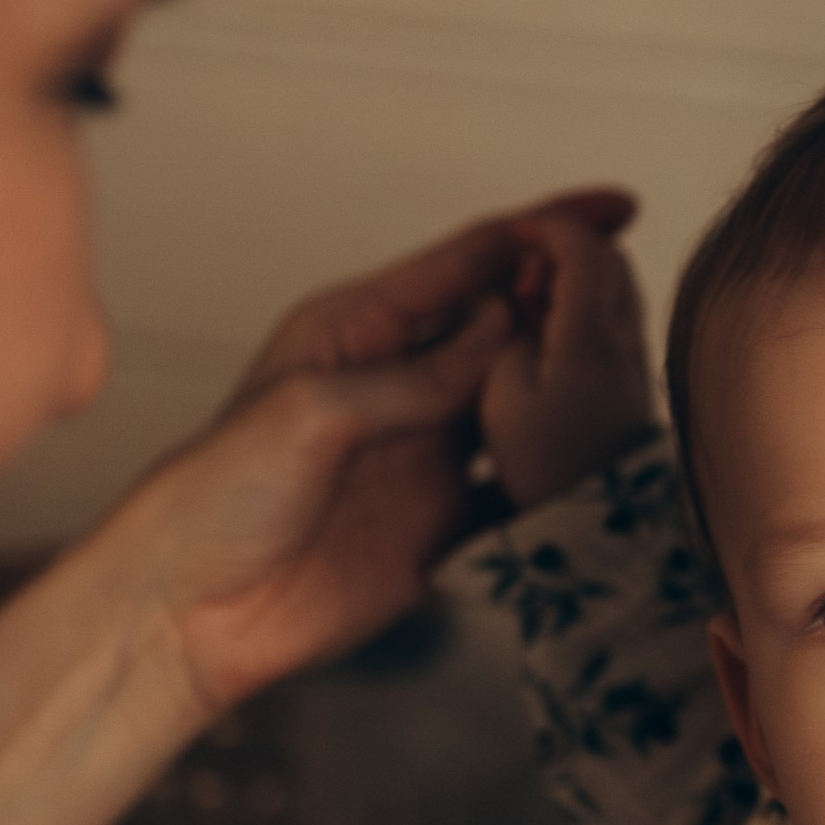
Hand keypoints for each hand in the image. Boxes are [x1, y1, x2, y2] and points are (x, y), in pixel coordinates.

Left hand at [115, 189, 635, 719]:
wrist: (191, 615)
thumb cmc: (213, 498)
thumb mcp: (309, 412)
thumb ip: (413, 377)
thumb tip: (502, 329)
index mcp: (357, 329)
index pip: (467, 263)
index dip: (543, 230)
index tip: (612, 208)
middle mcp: (400, 382)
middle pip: (507, 325)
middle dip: (570, 304)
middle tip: (632, 297)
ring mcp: (426, 452)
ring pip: (524, 401)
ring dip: (572, 386)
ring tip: (633, 371)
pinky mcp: (443, 522)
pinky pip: (520, 487)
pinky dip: (561, 474)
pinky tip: (602, 462)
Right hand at [477, 207, 657, 512]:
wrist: (598, 526)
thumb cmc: (543, 466)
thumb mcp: (502, 393)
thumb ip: (509, 329)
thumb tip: (523, 296)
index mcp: (589, 335)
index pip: (583, 246)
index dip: (547, 226)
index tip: (513, 233)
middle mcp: (624, 338)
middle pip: (607, 258)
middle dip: (562, 249)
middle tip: (518, 281)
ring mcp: (636, 358)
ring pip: (613, 286)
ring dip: (573, 280)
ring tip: (529, 312)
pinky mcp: (634, 379)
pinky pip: (613, 318)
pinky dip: (582, 309)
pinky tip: (549, 342)